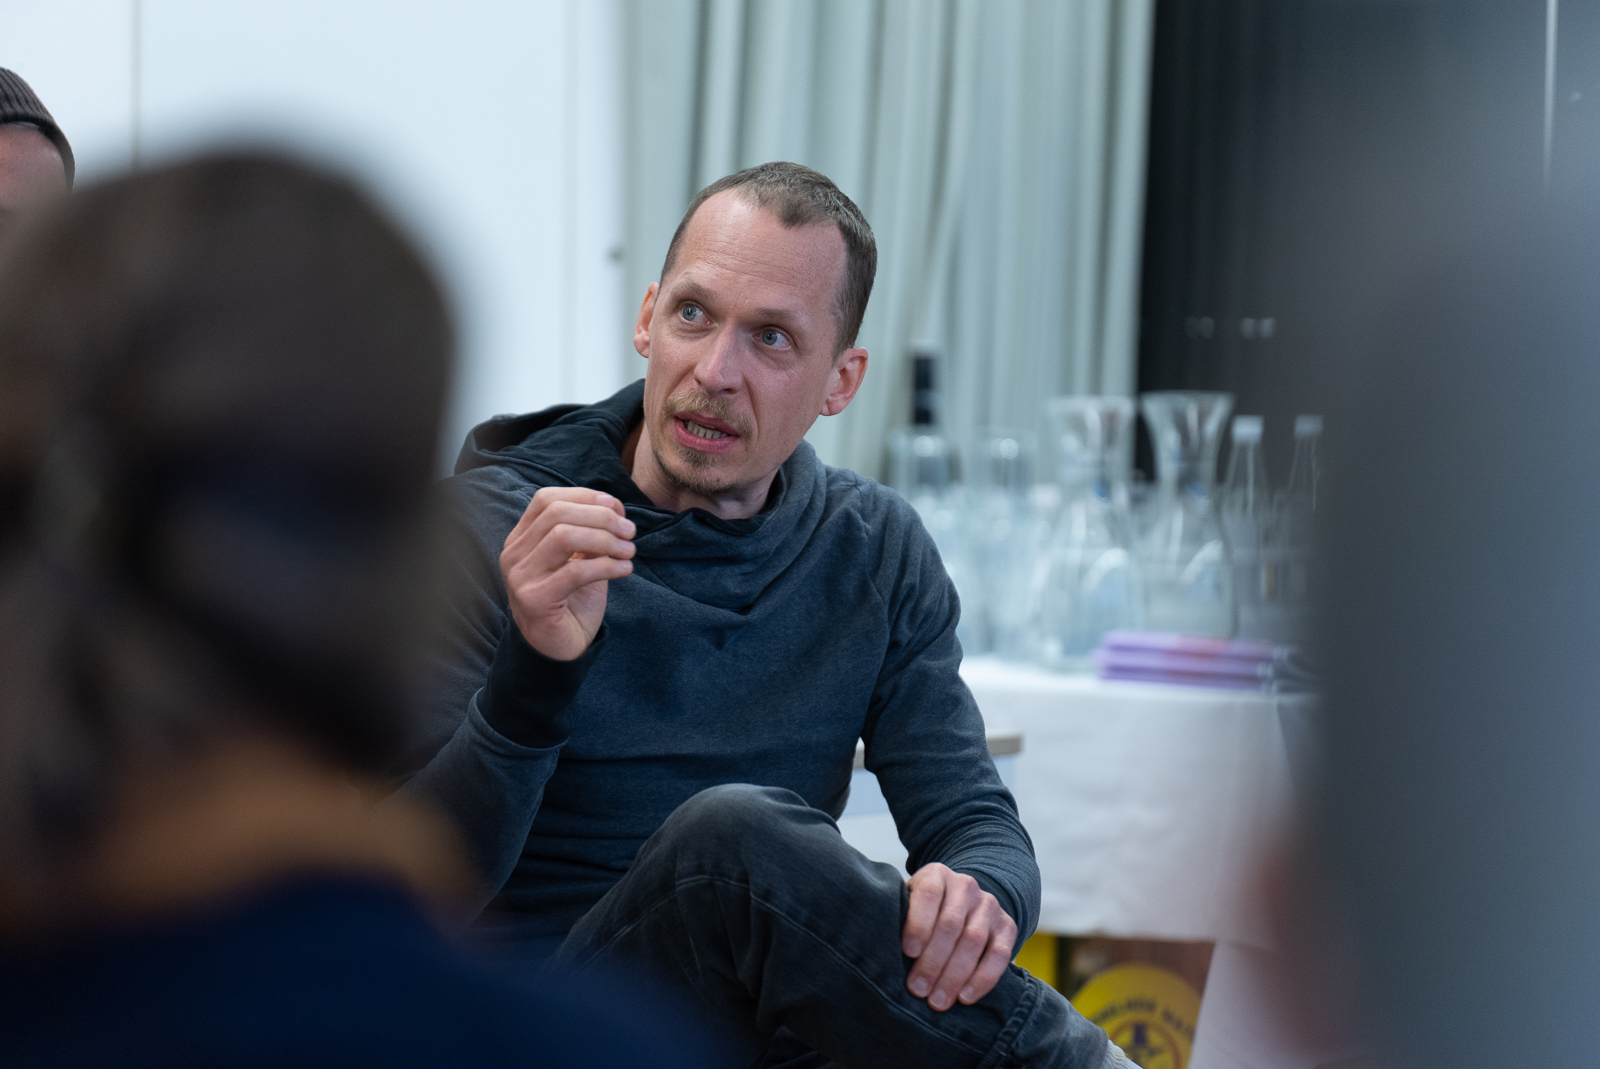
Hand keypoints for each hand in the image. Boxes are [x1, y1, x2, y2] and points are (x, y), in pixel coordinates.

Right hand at [500, 486, 635, 660]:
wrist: (559, 648)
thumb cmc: (572, 601)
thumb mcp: (581, 559)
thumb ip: (591, 532)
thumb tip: (615, 506)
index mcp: (521, 538)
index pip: (546, 499)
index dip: (584, 496)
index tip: (616, 507)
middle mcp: (514, 554)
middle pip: (558, 513)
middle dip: (601, 517)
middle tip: (629, 531)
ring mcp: (520, 577)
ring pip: (564, 536)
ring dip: (605, 539)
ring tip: (629, 551)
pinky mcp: (534, 600)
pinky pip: (575, 572)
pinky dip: (607, 566)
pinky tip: (625, 570)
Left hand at [901, 863, 1016, 1010]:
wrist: (962, 901)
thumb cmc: (923, 911)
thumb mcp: (908, 904)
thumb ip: (899, 919)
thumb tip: (882, 951)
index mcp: (936, 875)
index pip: (928, 894)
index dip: (918, 924)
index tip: (908, 952)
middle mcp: (965, 885)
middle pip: (951, 923)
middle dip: (933, 961)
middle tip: (918, 989)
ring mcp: (989, 905)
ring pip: (974, 940)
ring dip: (955, 975)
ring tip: (938, 1001)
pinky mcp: (1007, 926)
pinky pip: (1000, 955)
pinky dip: (983, 979)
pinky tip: (965, 997)